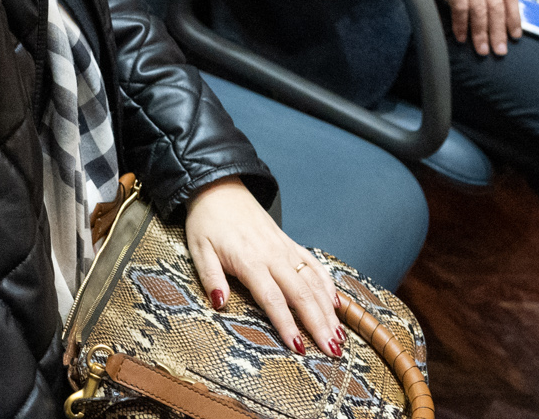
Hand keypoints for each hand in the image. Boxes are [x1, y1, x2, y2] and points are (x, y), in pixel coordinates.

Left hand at [182, 180, 342, 359]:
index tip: (299, 347)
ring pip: (313, 282)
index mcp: (250, 261)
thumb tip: (219, 303)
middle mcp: (273, 255)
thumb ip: (211, 278)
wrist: (219, 187)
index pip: (273, 299)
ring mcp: (285, 248)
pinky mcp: (289, 242)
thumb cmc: (207, 222)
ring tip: (339, 336)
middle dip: (319, 324)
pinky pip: (313, 264)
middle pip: (302, 294)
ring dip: (327, 310)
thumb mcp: (199, 250)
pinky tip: (336, 303)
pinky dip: (327, 284)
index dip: (287, 324)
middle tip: (332, 351)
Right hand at [429, 0, 520, 54]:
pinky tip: (461, 35)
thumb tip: (490, 5)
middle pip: (497, 6)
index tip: (515, 35)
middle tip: (499, 50)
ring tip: (481, 49)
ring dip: (481, 32)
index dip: (514, 17)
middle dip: (499, 31)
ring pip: (480, 9)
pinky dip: (461, 23)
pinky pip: (460, 5)